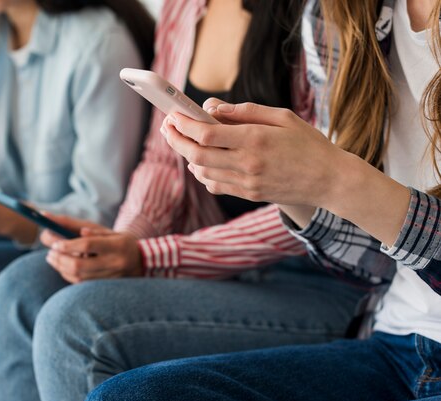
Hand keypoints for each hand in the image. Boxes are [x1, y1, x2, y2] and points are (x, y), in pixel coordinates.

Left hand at [40, 215, 143, 283]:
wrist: (142, 261)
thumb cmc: (119, 241)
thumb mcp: (107, 231)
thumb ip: (85, 228)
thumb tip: (62, 224)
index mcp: (116, 245)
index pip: (88, 245)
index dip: (68, 245)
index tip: (55, 243)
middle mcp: (114, 263)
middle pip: (80, 265)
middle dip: (60, 259)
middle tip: (50, 252)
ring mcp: (110, 277)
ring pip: (78, 277)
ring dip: (60, 268)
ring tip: (52, 258)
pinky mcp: (106, 286)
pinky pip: (81, 283)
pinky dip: (67, 275)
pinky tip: (61, 267)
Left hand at [162, 100, 343, 208]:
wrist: (329, 180)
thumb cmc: (308, 143)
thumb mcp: (282, 116)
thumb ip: (244, 111)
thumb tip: (211, 108)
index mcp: (255, 139)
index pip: (205, 134)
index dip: (183, 124)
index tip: (173, 115)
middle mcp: (247, 163)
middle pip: (196, 155)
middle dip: (176, 140)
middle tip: (168, 128)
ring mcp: (247, 182)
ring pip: (202, 172)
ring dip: (187, 157)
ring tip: (181, 142)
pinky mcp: (249, 194)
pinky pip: (215, 185)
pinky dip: (202, 173)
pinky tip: (200, 162)